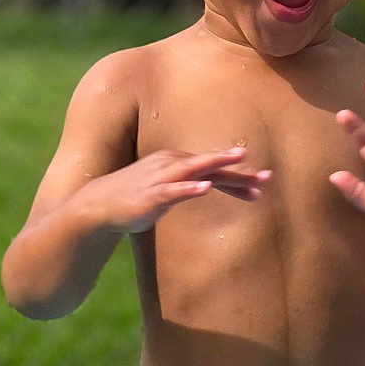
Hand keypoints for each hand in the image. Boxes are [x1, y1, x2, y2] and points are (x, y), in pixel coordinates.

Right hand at [78, 147, 268, 233]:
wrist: (97, 206)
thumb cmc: (135, 197)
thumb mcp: (166, 189)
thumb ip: (188, 187)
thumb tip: (210, 186)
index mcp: (177, 164)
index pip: (214, 170)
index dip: (238, 178)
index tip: (263, 186)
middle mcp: (171, 165)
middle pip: (211, 167)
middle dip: (239, 172)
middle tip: (268, 177)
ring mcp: (159, 178)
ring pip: (194, 170)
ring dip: (216, 165)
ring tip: (239, 159)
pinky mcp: (149, 196)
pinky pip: (171, 190)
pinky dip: (188, 187)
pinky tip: (204, 188)